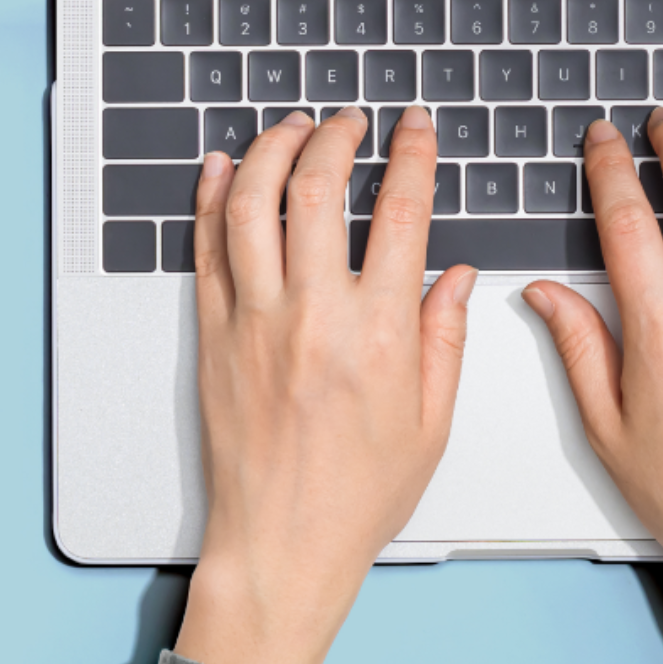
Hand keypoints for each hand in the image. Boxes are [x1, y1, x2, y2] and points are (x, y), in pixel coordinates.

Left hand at [171, 107, 477, 663]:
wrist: (281, 541)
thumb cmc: (357, 495)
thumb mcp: (431, 422)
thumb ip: (446, 338)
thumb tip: (456, 274)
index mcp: (380, 334)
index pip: (401, 214)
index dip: (412, 156)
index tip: (415, 127)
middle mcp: (313, 316)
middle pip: (318, 189)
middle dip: (337, 137)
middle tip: (351, 121)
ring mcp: (254, 321)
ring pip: (253, 204)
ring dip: (273, 150)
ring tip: (293, 128)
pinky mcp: (213, 334)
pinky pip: (207, 247)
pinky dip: (213, 197)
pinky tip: (227, 167)